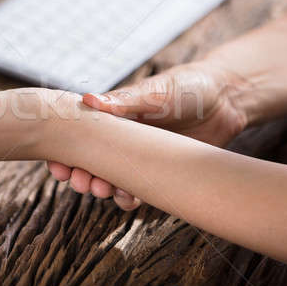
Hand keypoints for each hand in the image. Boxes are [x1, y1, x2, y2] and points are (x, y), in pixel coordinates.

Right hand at [48, 60, 248, 209]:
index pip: (81, 136)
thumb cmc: (188, 86)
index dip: (66, 152)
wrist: (228, 99)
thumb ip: (123, 100)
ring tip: (104, 191)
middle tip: (81, 183)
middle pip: (92, 161)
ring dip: (103, 188)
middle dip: (82, 175)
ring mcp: (141, 156)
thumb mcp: (155, 92)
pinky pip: (139, 189)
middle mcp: (123, 138)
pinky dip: (130, 197)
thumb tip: (87, 99)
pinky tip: (129, 199)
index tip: (58, 166)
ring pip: (112, 178)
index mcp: (115, 116)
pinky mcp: (160, 170)